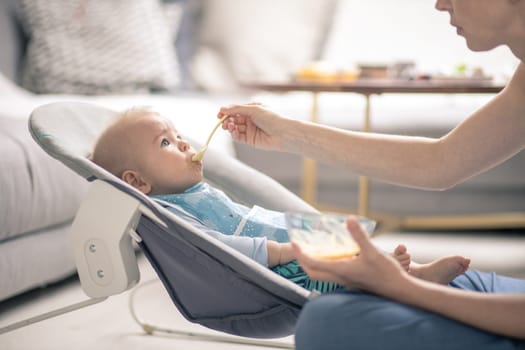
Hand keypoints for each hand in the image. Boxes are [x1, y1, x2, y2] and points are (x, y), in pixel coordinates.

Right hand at [218, 103, 285, 150]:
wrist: (283, 133)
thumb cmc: (272, 118)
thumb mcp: (254, 109)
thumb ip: (237, 109)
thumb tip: (222, 109)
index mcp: (252, 110)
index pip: (235, 110)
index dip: (227, 112)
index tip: (219, 114)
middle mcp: (251, 119)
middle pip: (234, 119)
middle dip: (227, 120)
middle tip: (224, 122)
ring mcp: (250, 130)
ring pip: (235, 128)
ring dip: (230, 127)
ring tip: (230, 126)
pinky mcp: (250, 140)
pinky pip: (239, 137)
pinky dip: (234, 135)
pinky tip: (234, 132)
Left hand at [292, 216, 408, 295]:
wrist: (400, 290)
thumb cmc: (386, 273)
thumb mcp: (373, 252)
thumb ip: (359, 236)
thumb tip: (349, 219)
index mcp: (341, 270)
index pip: (313, 263)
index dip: (301, 254)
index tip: (294, 243)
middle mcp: (340, 278)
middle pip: (313, 273)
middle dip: (302, 261)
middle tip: (299, 248)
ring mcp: (346, 281)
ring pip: (322, 275)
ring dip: (313, 264)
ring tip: (313, 250)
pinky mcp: (352, 281)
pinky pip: (332, 274)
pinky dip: (326, 265)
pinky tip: (335, 256)